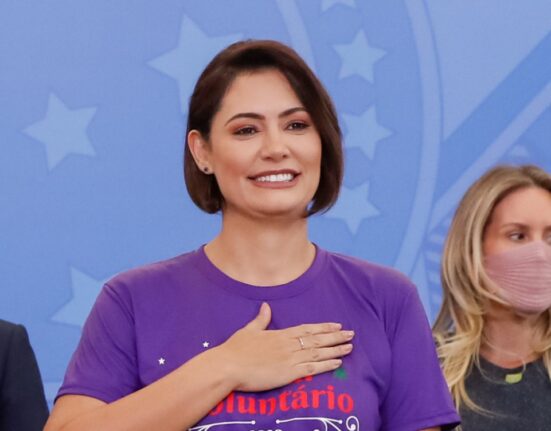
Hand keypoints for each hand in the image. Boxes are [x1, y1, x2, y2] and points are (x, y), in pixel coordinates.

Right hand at [216, 302, 353, 391]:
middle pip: (317, 339)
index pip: (307, 329)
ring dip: (336, 350)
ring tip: (350, 347)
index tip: (337, 325)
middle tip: (351, 334)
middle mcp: (289, 344)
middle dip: (336, 336)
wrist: (229, 366)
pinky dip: (327, 365)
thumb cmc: (235, 349)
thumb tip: (266, 306)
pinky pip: (313, 368)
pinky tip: (338, 363)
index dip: (323, 327)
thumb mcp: (249, 330)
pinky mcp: (289, 373)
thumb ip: (261, 319)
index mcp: (280, 334)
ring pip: (319, 353)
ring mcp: (290, 358)